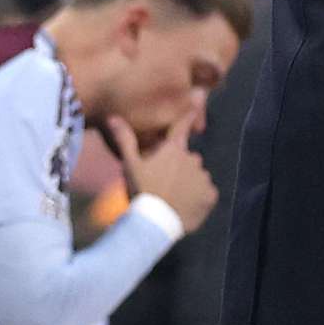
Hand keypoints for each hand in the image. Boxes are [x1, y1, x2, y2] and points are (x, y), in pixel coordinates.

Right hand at [105, 114, 218, 230]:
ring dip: (189, 182)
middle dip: (180, 166)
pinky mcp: (210, 195)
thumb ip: (125, 140)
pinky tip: (185, 205)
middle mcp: (193, 159)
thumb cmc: (142, 190)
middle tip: (164, 181)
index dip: (188, 116)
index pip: (182, 127)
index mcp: (173, 150)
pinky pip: (206, 192)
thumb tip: (113, 117)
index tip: (196, 102)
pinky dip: (199, 197)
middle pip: (188, 158)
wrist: (155, 222)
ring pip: (197, 176)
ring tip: (174, 196)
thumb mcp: (130, 165)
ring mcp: (203, 178)